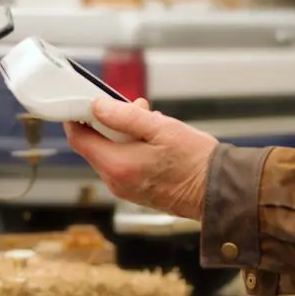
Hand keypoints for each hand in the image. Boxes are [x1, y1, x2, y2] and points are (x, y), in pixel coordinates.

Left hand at [65, 96, 219, 220]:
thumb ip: (125, 117)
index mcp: (117, 166)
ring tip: (149, 122)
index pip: (79, 140)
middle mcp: (116, 182)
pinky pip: (123, 165)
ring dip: (121, 135)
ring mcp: (126, 190)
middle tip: (130, 107)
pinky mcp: (137, 192)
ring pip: (109, 155)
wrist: (219, 191)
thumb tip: (98, 107)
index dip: (75, 118)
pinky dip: (130, 149)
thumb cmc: (196, 161)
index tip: (81, 103)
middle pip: (93, 146)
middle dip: (106, 123)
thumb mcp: (161, 128)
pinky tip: (152, 140)